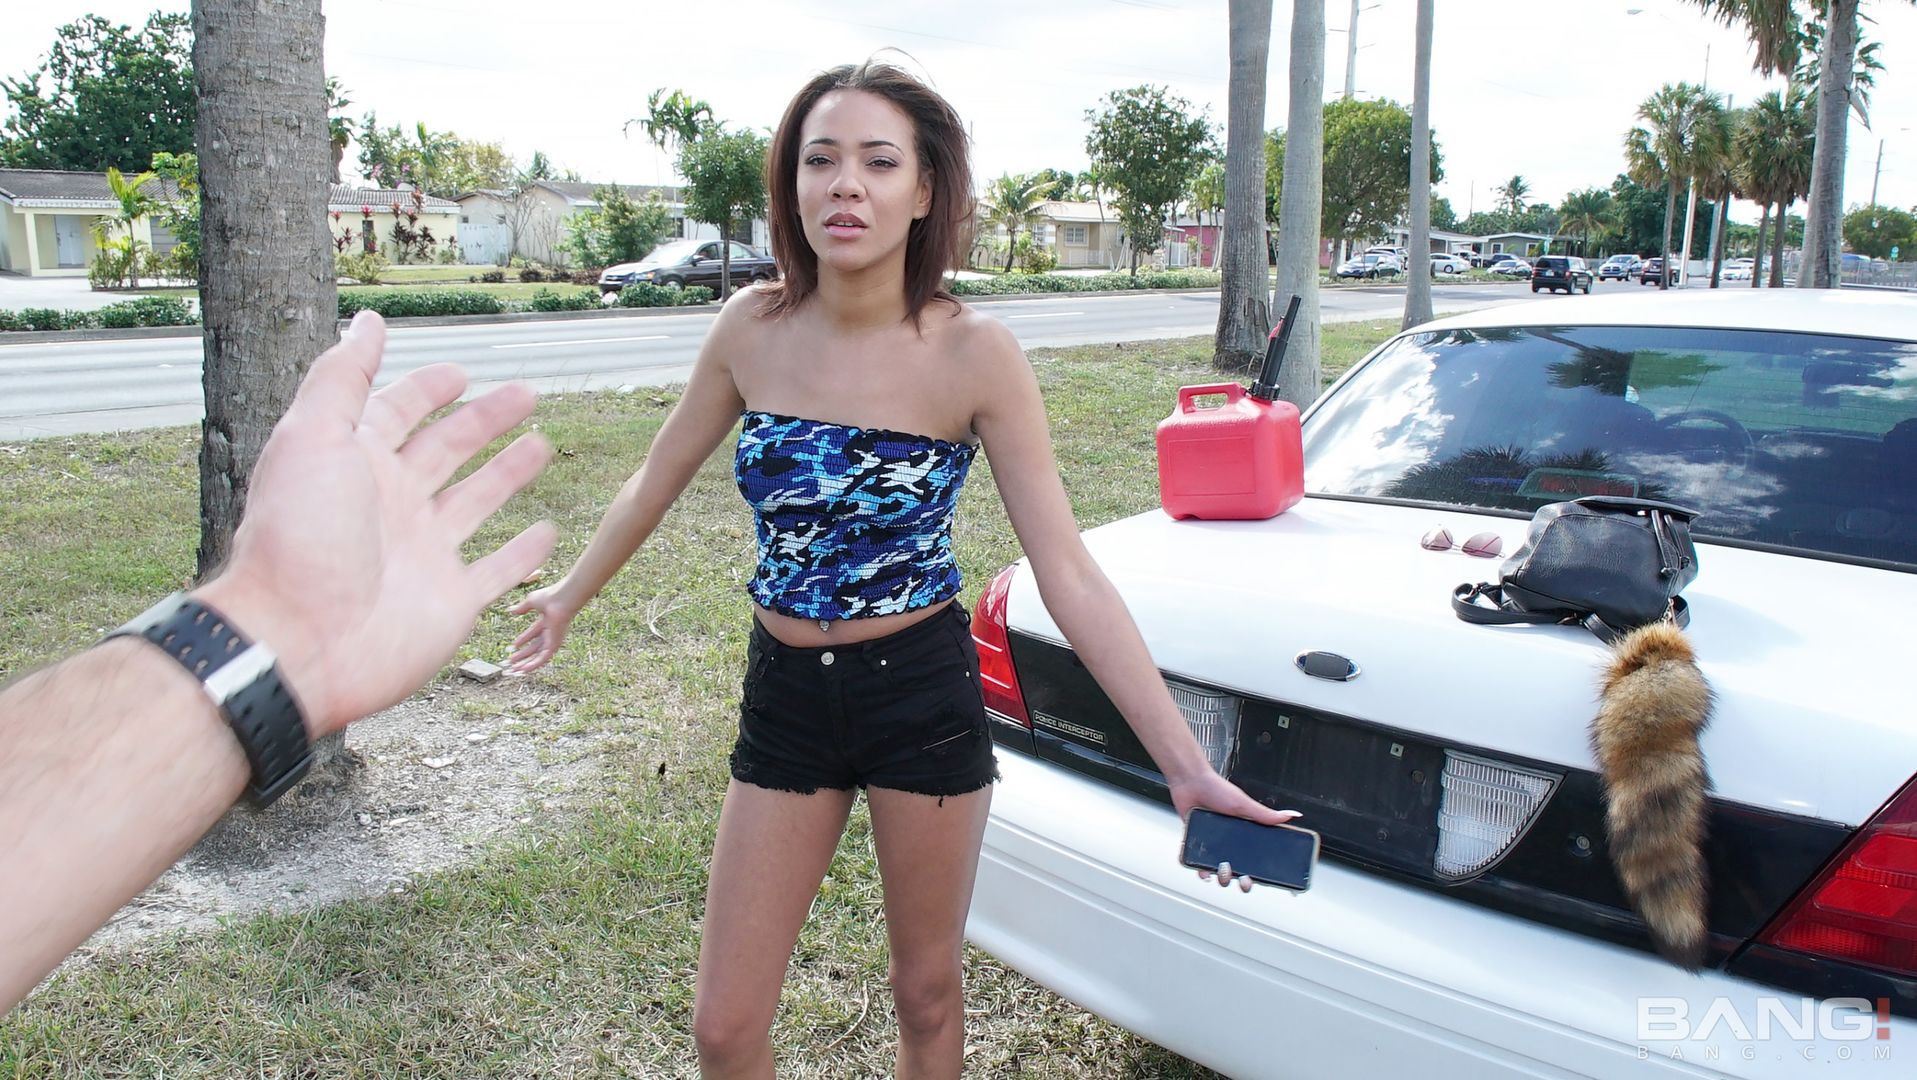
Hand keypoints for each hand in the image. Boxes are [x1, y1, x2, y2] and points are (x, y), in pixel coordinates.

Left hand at [193, 311, 556, 736]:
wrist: (300, 641)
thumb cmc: (299, 538)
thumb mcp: (313, 437)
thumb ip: (342, 377)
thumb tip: (368, 321)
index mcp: (357, 465)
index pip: (398, 413)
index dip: (427, 390)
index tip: (461, 372)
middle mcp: (392, 505)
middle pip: (447, 451)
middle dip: (485, 421)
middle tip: (527, 394)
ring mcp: (424, 554)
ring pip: (477, 502)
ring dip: (508, 474)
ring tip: (542, 446)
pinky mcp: (452, 601)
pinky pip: (497, 570)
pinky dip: (524, 553)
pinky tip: (548, 533)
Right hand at [507, 585, 578, 672]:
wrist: (561, 600)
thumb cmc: (550, 597)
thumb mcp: (531, 601)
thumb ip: (521, 608)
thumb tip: (510, 610)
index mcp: (546, 622)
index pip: (533, 634)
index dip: (523, 640)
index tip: (512, 647)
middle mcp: (551, 632)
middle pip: (535, 647)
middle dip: (522, 655)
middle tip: (511, 662)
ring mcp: (553, 639)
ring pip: (538, 656)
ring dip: (526, 663)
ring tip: (515, 669)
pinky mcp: (555, 645)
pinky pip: (543, 658)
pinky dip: (534, 665)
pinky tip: (523, 670)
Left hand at [1168, 768, 1299, 892]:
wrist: (1190, 782)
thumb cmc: (1217, 789)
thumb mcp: (1244, 804)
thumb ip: (1266, 814)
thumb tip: (1292, 815)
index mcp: (1244, 834)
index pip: (1255, 858)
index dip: (1259, 871)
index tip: (1261, 878)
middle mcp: (1229, 841)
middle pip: (1239, 869)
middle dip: (1242, 880)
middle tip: (1243, 879)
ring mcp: (1212, 843)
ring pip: (1219, 870)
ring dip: (1222, 876)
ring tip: (1223, 870)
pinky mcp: (1196, 843)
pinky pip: (1198, 863)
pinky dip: (1201, 870)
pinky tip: (1204, 872)